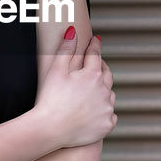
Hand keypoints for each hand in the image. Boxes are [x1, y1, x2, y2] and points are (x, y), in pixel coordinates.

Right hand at [35, 29, 116, 147]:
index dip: (94, 46)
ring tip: (95, 90)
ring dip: (104, 90)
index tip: (96, 40)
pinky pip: (110, 115)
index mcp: (92, 75)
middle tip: (97, 63)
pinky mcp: (106, 125)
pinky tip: (96, 112)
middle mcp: (104, 90)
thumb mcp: (56, 71)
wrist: (50, 129)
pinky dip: (105, 112)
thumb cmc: (50, 99)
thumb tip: (73, 31)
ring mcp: (107, 108)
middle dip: (101, 67)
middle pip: (106, 74)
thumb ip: (66, 50)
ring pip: (109, 95)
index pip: (96, 55)